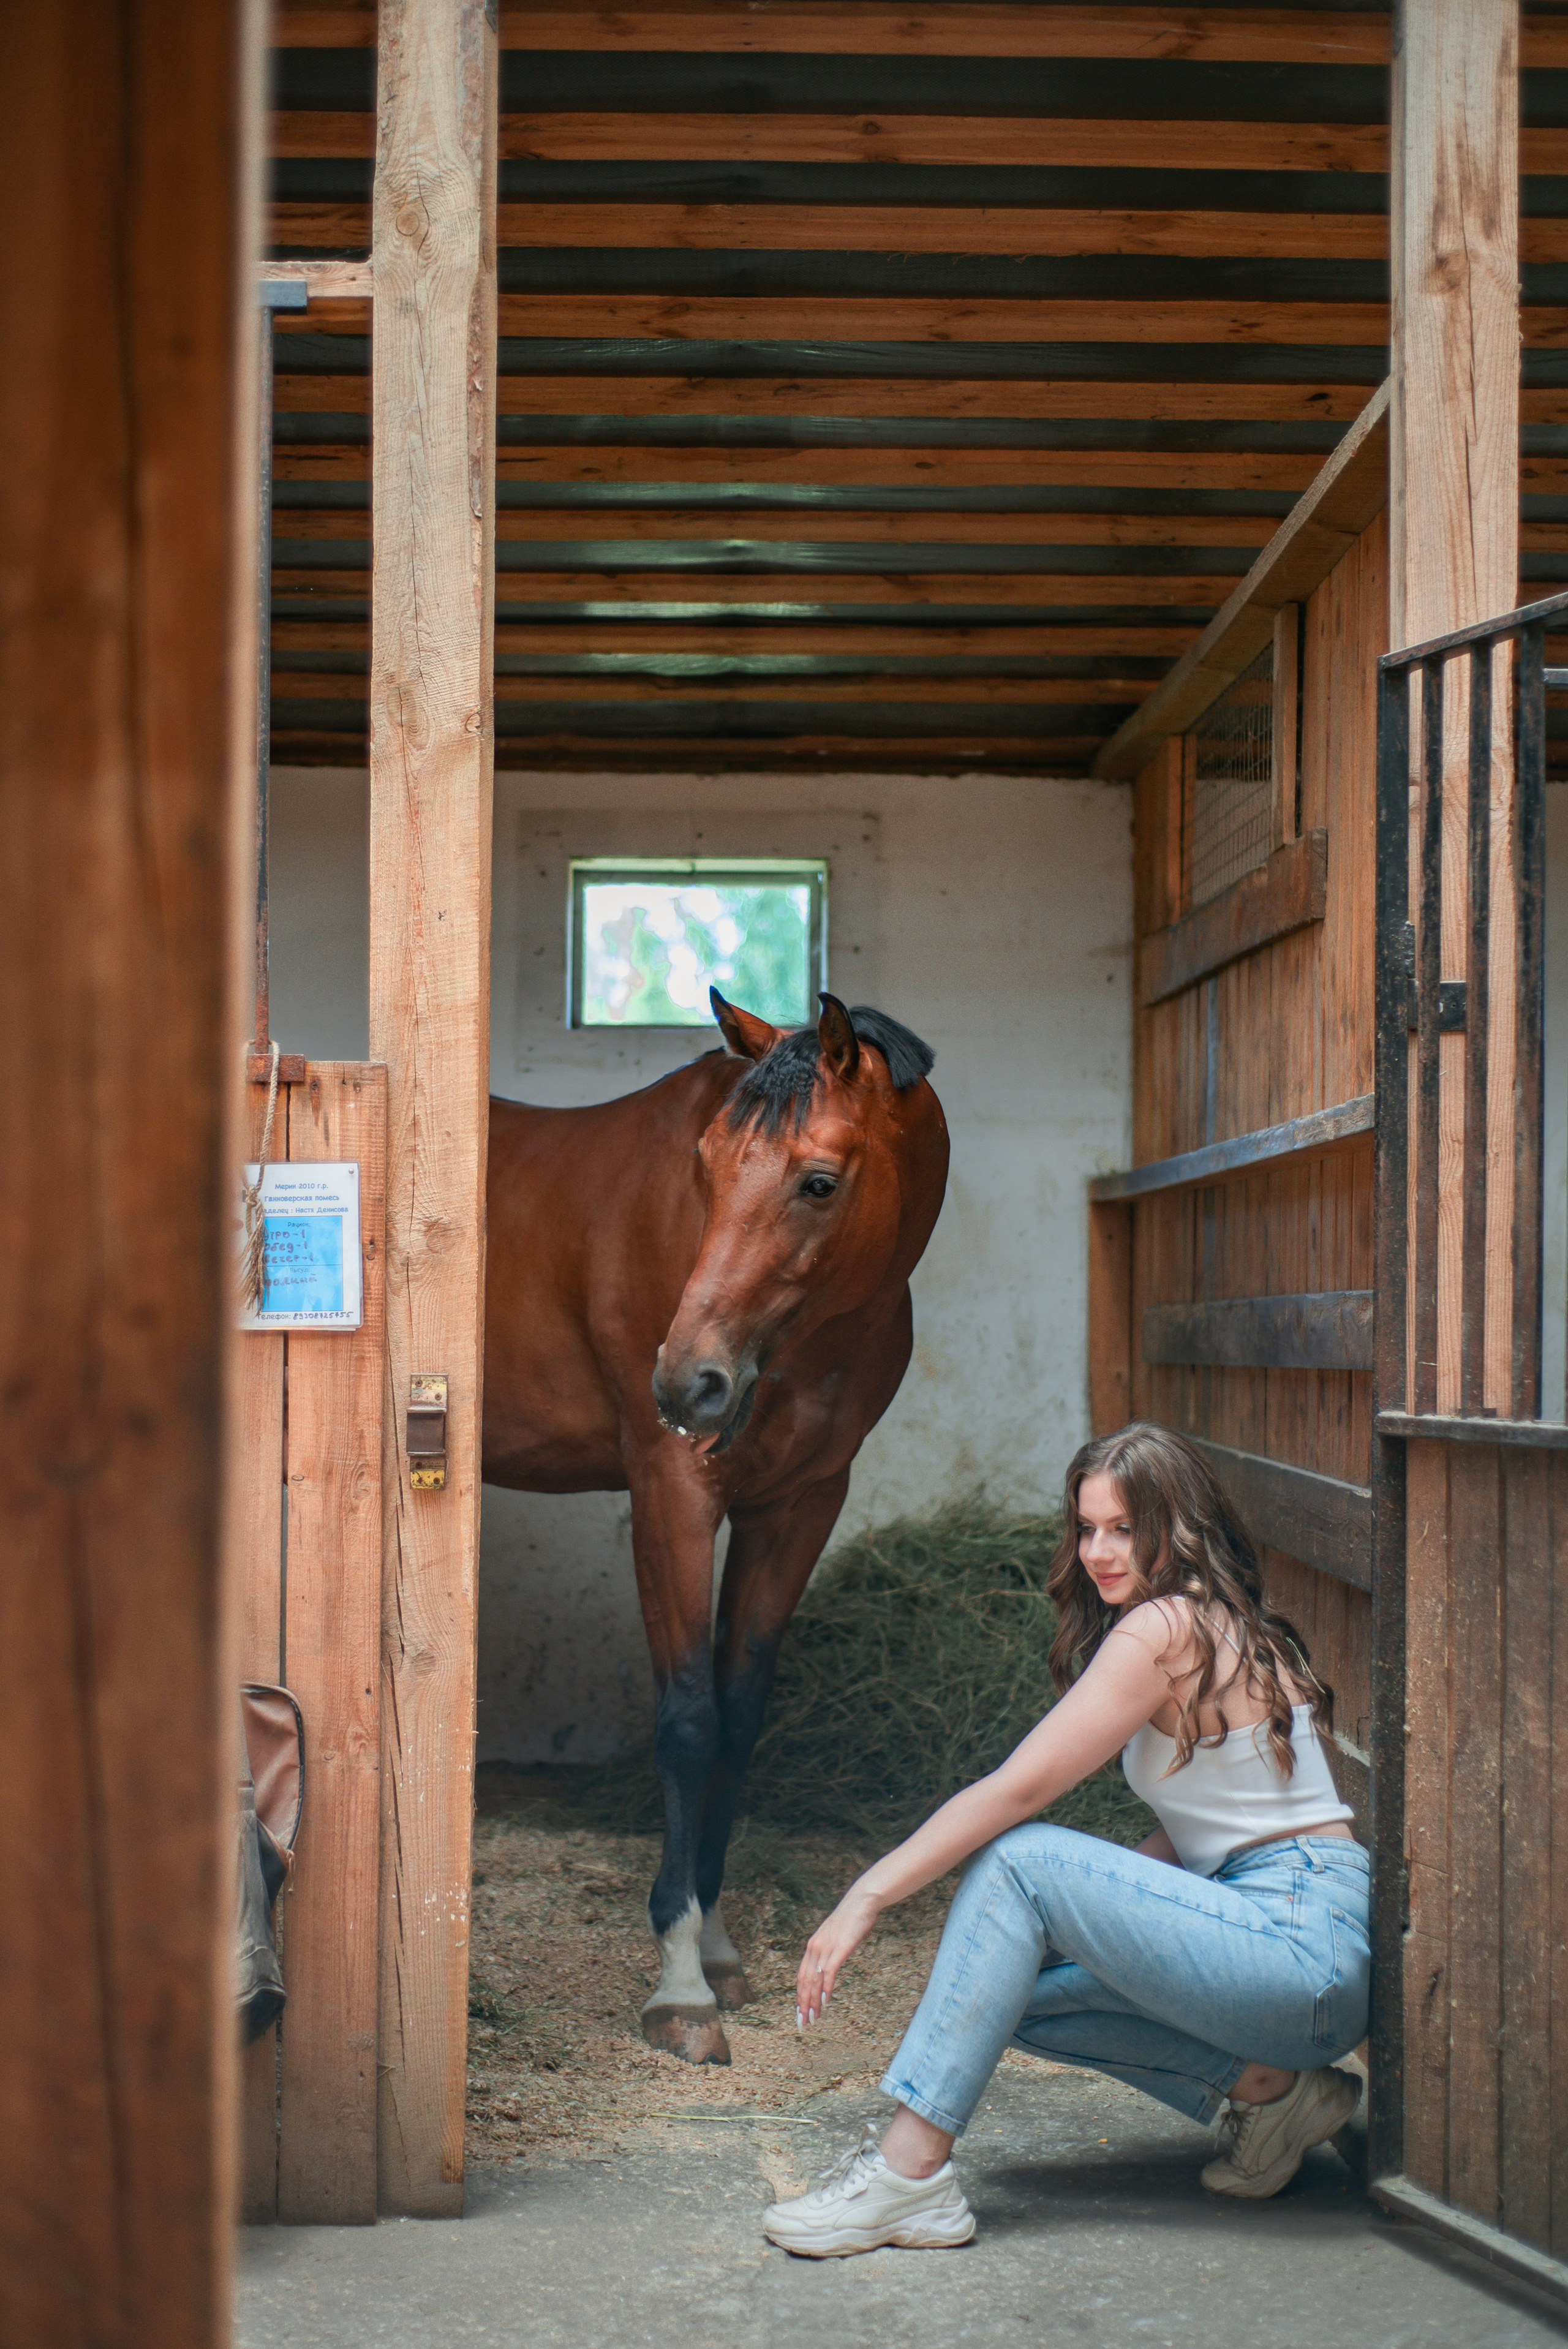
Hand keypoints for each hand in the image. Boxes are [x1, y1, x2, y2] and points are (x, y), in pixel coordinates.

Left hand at [796, 1885, 881, 2026]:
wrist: (861, 1901)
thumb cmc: (851, 1919)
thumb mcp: (835, 1937)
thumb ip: (830, 1952)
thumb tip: (829, 1966)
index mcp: (812, 1946)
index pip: (801, 1976)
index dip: (800, 1995)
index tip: (800, 2012)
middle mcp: (815, 1948)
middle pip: (804, 1981)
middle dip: (803, 2004)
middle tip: (802, 2023)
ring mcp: (826, 1948)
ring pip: (814, 1980)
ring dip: (813, 2001)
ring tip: (812, 2018)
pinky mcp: (839, 1949)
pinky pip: (828, 1972)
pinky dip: (825, 1988)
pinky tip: (825, 2001)